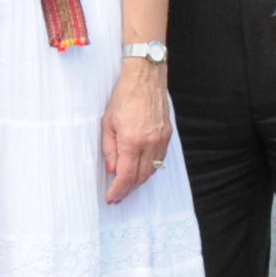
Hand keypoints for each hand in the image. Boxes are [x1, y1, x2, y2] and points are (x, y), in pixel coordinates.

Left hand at [101, 57, 173, 204]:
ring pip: (152, 171)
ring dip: (139, 182)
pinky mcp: (168, 136)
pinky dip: (149, 170)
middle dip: (128, 190)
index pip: (126, 174)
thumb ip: (109, 148)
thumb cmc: (124, 97)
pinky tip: (139, 171)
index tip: (111, 197)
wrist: (146, 79)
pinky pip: (159, 160)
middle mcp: (150, 143)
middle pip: (141, 177)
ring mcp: (161, 140)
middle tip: (117, 197)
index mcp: (132, 140)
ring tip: (126, 187)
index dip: (118, 189)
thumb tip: (112, 169)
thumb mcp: (107, 122)